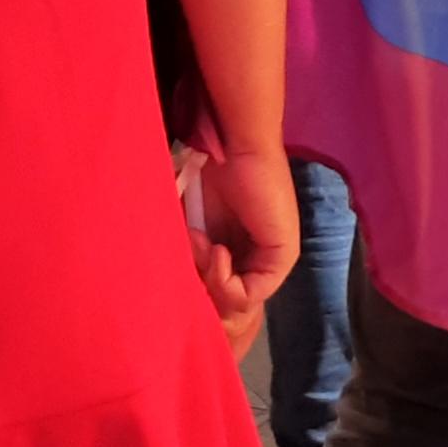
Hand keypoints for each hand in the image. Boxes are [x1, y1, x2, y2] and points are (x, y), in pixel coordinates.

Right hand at [188, 143, 300, 355]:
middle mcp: (255, 257)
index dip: (191, 284)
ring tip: (200, 243)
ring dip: (207, 278)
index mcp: (234, 250)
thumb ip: (185, 251)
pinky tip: (217, 253)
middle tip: (188, 253)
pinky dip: (225, 284)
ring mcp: (272, 259)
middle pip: (222, 300)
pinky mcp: (282, 257)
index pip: (212, 291)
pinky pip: (249, 294)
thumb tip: (166, 280)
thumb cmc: (209, 173)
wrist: (235, 145)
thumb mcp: (188, 223)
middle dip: (197, 284)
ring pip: (234, 300)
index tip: (178, 257)